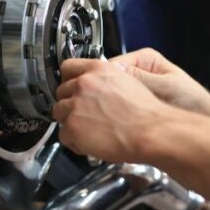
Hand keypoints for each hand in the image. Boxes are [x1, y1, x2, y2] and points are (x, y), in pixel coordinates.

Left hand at [52, 59, 174, 162]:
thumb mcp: (127, 81)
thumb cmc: (145, 112)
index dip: (68, 79)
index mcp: (97, 69)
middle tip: (84, 114)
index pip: (68, 67)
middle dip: (70, 103)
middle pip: (61, 92)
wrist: (150, 131)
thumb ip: (106, 80)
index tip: (70, 86)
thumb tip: (98, 86)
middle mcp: (83, 84)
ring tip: (88, 130)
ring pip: (59, 113)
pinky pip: (63, 135)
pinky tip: (89, 143)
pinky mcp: (72, 127)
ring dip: (70, 121)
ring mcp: (75, 105)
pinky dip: (74, 141)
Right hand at [110, 48, 209, 121]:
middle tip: (103, 107)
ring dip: (110, 106)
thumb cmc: (193, 103)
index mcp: (146, 59)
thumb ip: (140, 79)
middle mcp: (140, 71)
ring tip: (114, 115)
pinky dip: (117, 115)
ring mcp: (138, 89)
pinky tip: (120, 122)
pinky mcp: (138, 106)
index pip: (112, 64)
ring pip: (113, 96)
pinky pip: (120, 108)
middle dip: (105, 93)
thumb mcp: (165, 86)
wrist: (204, 123)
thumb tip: (113, 72)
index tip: (96, 91)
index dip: (101, 79)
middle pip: (110, 80)